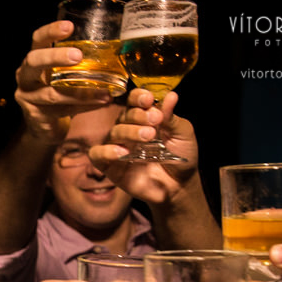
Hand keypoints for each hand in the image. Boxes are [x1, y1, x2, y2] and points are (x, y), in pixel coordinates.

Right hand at [15, 20, 115, 142]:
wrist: (44, 126)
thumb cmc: (57, 92)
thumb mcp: (61, 74)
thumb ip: (76, 63)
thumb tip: (115, 49)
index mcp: (33, 59)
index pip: (37, 40)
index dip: (50, 31)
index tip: (69, 26)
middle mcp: (25, 76)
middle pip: (34, 61)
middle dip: (55, 57)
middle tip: (77, 56)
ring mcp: (27, 97)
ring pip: (52, 93)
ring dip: (80, 92)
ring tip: (104, 91)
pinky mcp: (35, 115)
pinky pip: (62, 110)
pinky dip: (84, 106)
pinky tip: (101, 102)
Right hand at [87, 89, 199, 204]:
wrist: (180, 186)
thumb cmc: (182, 158)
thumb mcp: (183, 134)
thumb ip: (172, 117)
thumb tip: (171, 95)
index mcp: (145, 119)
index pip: (134, 102)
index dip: (138, 97)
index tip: (148, 99)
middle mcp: (129, 131)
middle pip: (124, 115)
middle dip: (138, 115)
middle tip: (155, 120)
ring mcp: (119, 148)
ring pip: (113, 132)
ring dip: (129, 131)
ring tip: (148, 136)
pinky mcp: (111, 166)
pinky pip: (97, 154)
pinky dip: (106, 151)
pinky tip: (122, 152)